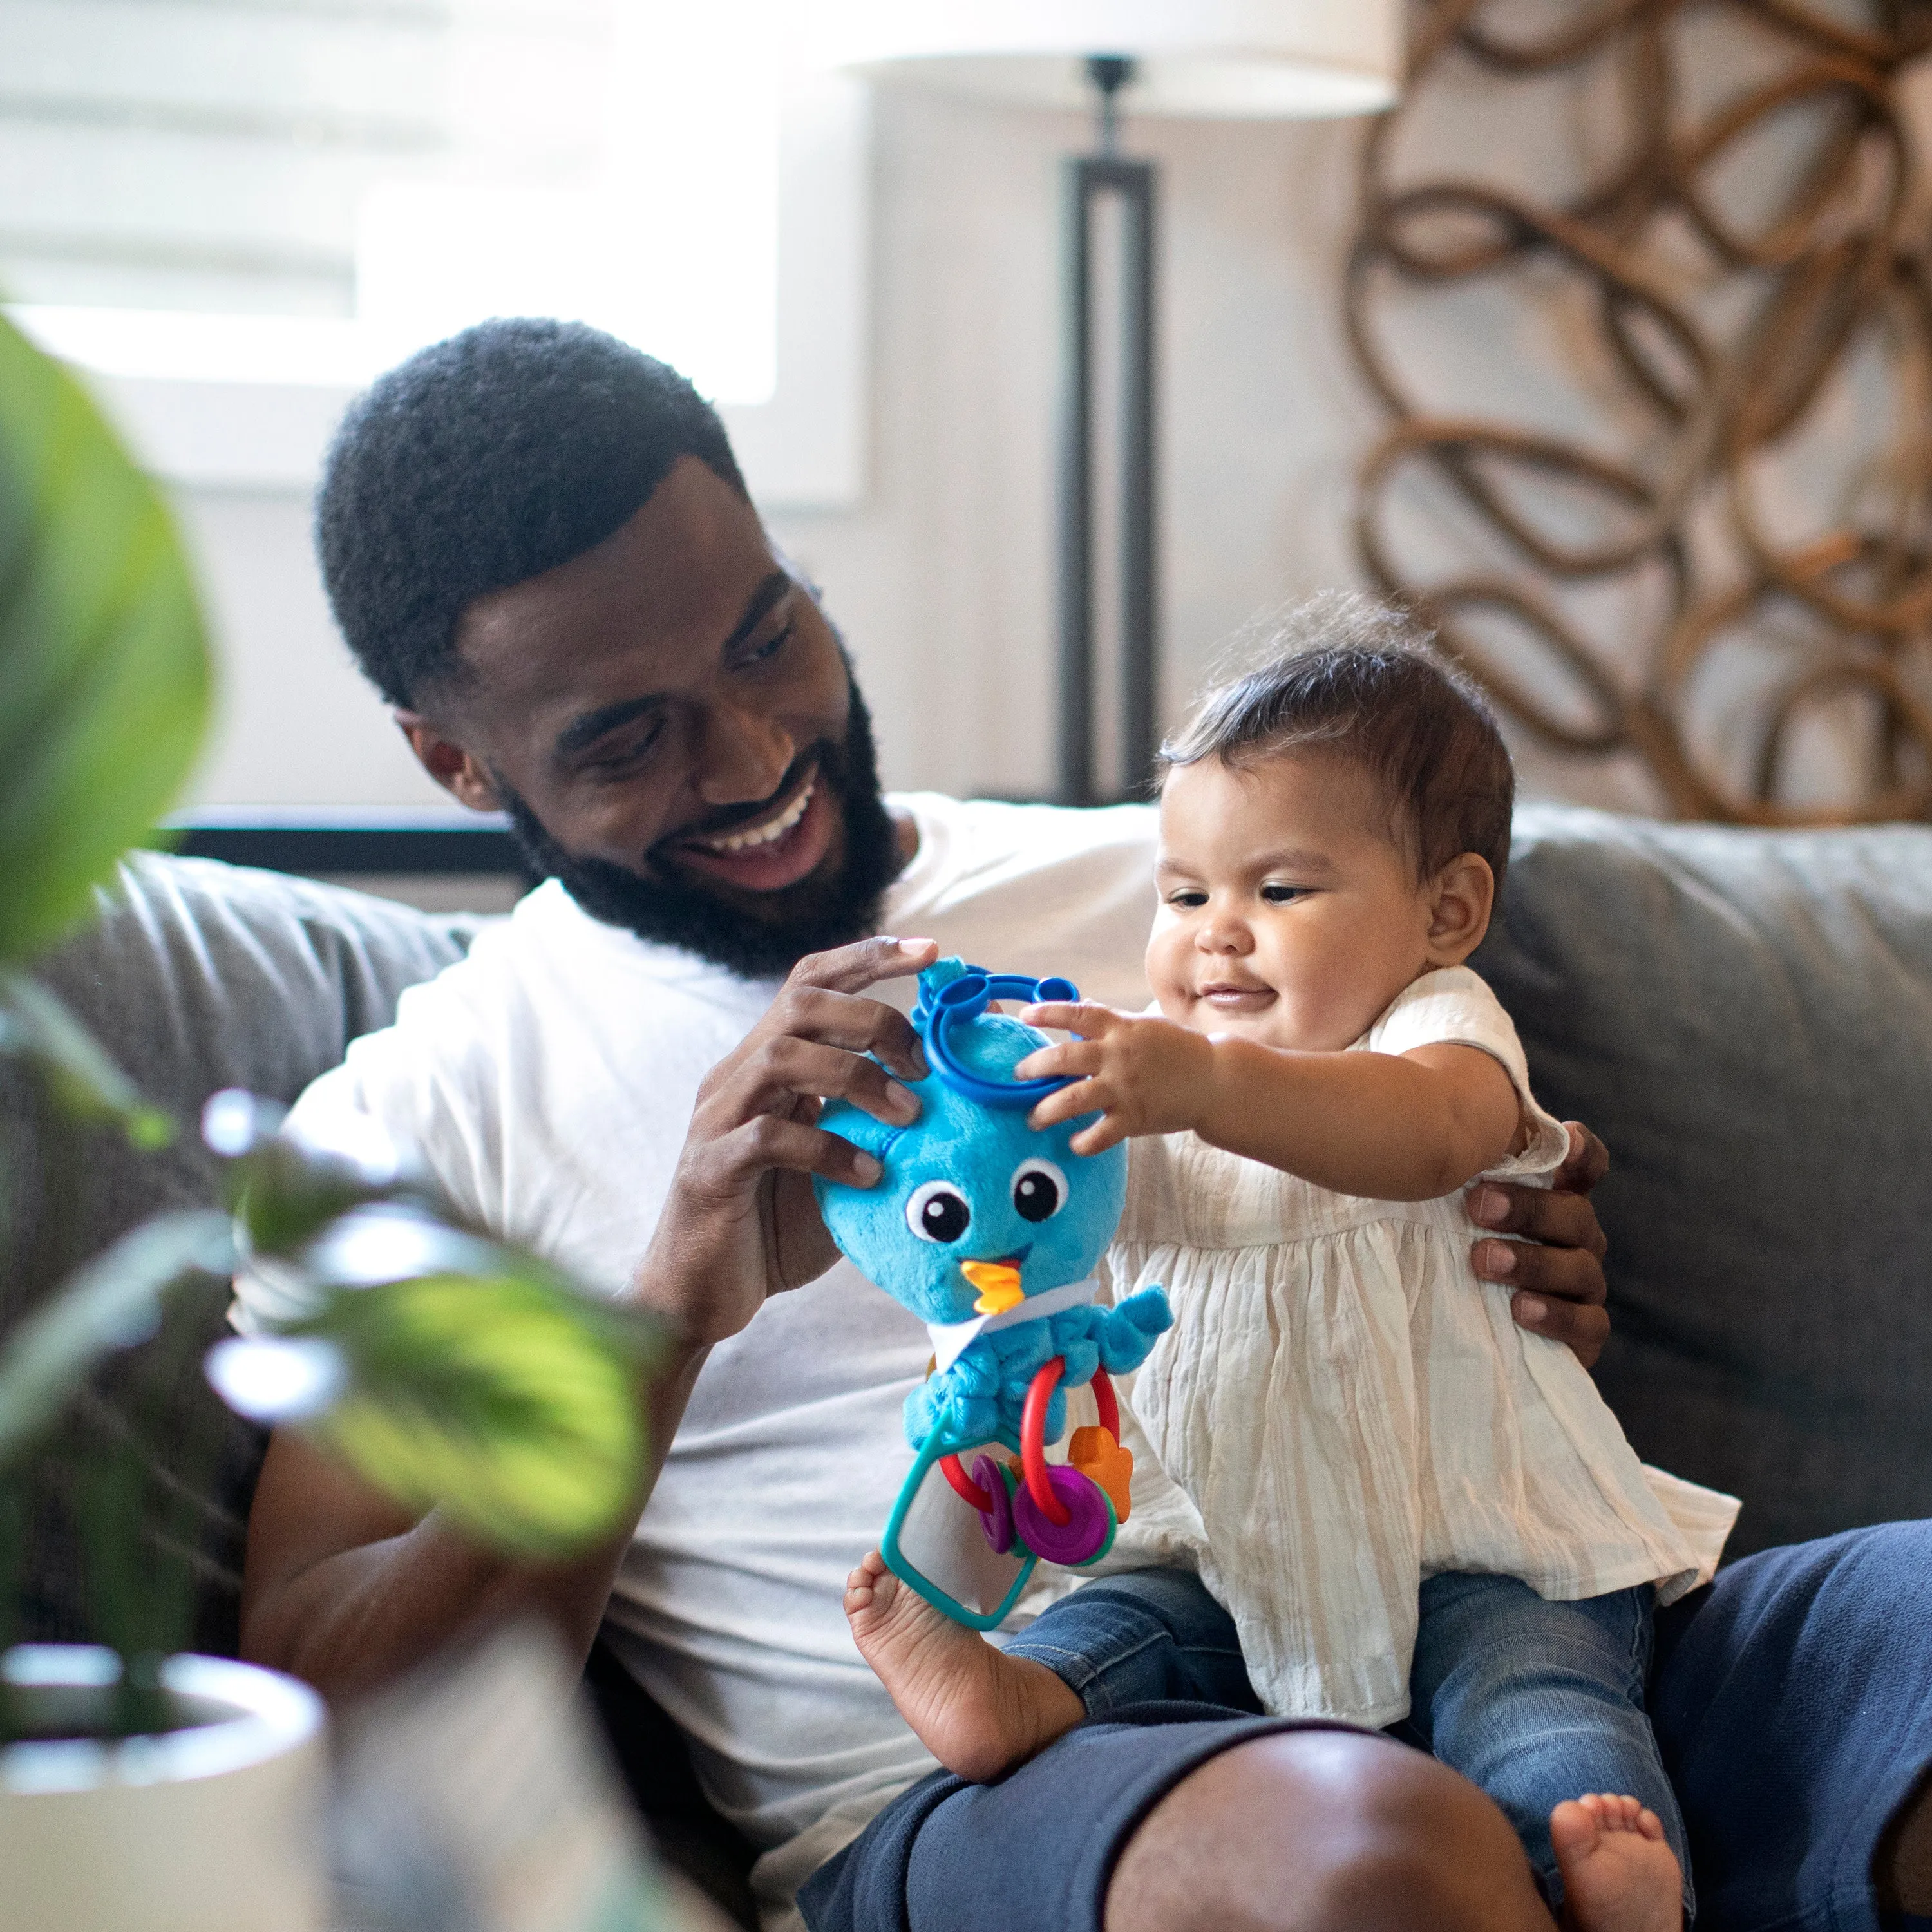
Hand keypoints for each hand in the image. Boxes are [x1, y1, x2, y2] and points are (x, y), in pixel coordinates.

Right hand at [637, 936, 937, 1345]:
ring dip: (857, 1077)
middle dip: (874, 1017)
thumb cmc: (774, 1228)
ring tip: (908, 1116)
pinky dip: (828, 1148)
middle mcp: (736, 1078)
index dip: (869, 957)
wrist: (700, 1297)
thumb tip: (960, 1097)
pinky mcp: (710, 1169)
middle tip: (925, 1064)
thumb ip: (877, 1127)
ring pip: (782, 1056)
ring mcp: (716, 1119)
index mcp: (765, 1065)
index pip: (811, 983)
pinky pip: (769, 1137)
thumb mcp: (839, 1164)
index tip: (932, 953)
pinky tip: (867, 1174)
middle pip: (800, 1003)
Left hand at [1014, 1002, 1216, 1154]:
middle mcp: (1117, 1055)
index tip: (1025, 1015)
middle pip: (1063, 1058)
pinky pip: (1100, 1135)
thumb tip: (1078, 1005)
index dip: (1047, 1012)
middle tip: (1018, 1076)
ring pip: (1073, 1099)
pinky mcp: (1134, 1117)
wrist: (1213, 1079)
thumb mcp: (1142, 1025)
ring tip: (1032, 1118)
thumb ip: (1109, 1021)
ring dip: (1045, 1110)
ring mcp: (1124, 1088)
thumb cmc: (1175, 1049)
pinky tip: (1072, 1143)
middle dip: (1033, 1068)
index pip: (1076, 1013)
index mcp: (1119, 1028)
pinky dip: (1082, 1142)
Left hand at [1467, 1122, 1609, 1368]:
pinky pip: (1587, 1323)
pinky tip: (1519, 1309)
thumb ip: (1458, 1182)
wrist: (1470, 1337)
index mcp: (1554, 1203)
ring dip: (1532, 1262)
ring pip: (1580, 1268)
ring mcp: (1584, 1286)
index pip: (1583, 1170)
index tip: (1565, 1135)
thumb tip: (1423, 1140)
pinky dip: (1555, 1315)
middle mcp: (1577, 1240)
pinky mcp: (1585, 1333)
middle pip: (1575, 1215)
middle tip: (1479, 1207)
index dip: (1582, 1151)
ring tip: (1485, 1260)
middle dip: (1529, 1209)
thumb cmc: (1458, 1256)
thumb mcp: (1456, 1218)